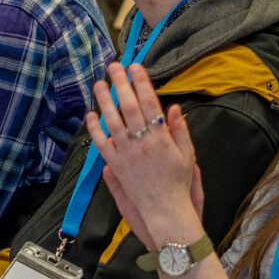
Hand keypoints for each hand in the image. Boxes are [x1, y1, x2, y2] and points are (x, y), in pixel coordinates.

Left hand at [86, 63, 204, 250]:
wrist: (166, 212)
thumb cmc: (179, 184)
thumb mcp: (188, 156)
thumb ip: (180, 131)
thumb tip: (173, 107)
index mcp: (163, 138)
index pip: (150, 103)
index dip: (142, 83)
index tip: (136, 67)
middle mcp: (143, 143)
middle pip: (129, 106)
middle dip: (121, 84)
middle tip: (114, 66)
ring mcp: (127, 154)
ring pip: (113, 121)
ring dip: (105, 100)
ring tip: (99, 83)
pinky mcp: (116, 166)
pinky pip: (102, 143)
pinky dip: (95, 129)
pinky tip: (90, 115)